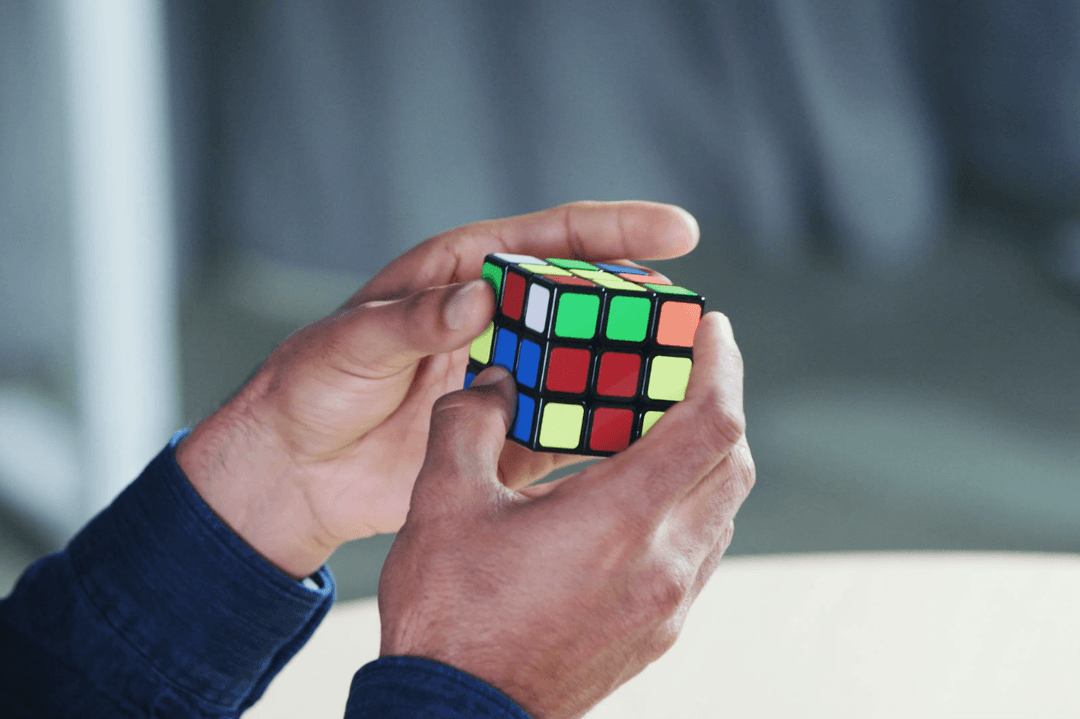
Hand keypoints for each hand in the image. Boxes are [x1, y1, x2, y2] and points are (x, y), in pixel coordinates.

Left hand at [175, 201, 698, 577]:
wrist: (295, 470)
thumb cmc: (311, 386)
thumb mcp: (353, 343)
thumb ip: (414, 319)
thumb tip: (479, 299)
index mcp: (461, 275)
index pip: (550, 241)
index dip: (615, 231)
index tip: (678, 232)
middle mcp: (497, 323)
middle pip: (583, 303)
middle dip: (637, 309)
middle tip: (689, 324)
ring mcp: (507, 380)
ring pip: (584, 369)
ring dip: (628, 376)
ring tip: (680, 387)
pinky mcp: (504, 437)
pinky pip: (564, 432)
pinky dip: (599, 438)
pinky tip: (639, 445)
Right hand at [378, 312, 753, 718]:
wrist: (458, 716)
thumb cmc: (451, 616)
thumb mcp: (443, 502)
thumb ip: (472, 422)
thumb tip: (495, 382)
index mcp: (621, 520)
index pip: (711, 424)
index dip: (722, 367)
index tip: (714, 330)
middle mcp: (664, 563)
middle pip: (732, 465)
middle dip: (720, 405)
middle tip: (689, 369)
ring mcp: (667, 605)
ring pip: (721, 511)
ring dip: (708, 460)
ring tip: (665, 427)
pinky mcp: (657, 633)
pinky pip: (699, 552)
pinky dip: (689, 507)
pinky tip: (642, 498)